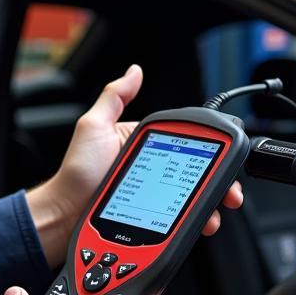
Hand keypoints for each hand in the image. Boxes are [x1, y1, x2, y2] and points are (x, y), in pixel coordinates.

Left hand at [26, 65, 243, 266]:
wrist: (65, 214)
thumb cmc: (76, 172)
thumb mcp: (93, 126)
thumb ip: (114, 97)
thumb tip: (134, 71)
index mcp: (142, 143)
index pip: (185, 142)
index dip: (208, 149)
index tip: (225, 155)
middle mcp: (152, 167)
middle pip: (197, 172)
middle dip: (220, 181)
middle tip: (230, 192)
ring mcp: (154, 194)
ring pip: (193, 197)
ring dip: (212, 203)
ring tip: (218, 210)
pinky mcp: (154, 218)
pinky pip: (181, 218)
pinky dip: (196, 222)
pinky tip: (203, 223)